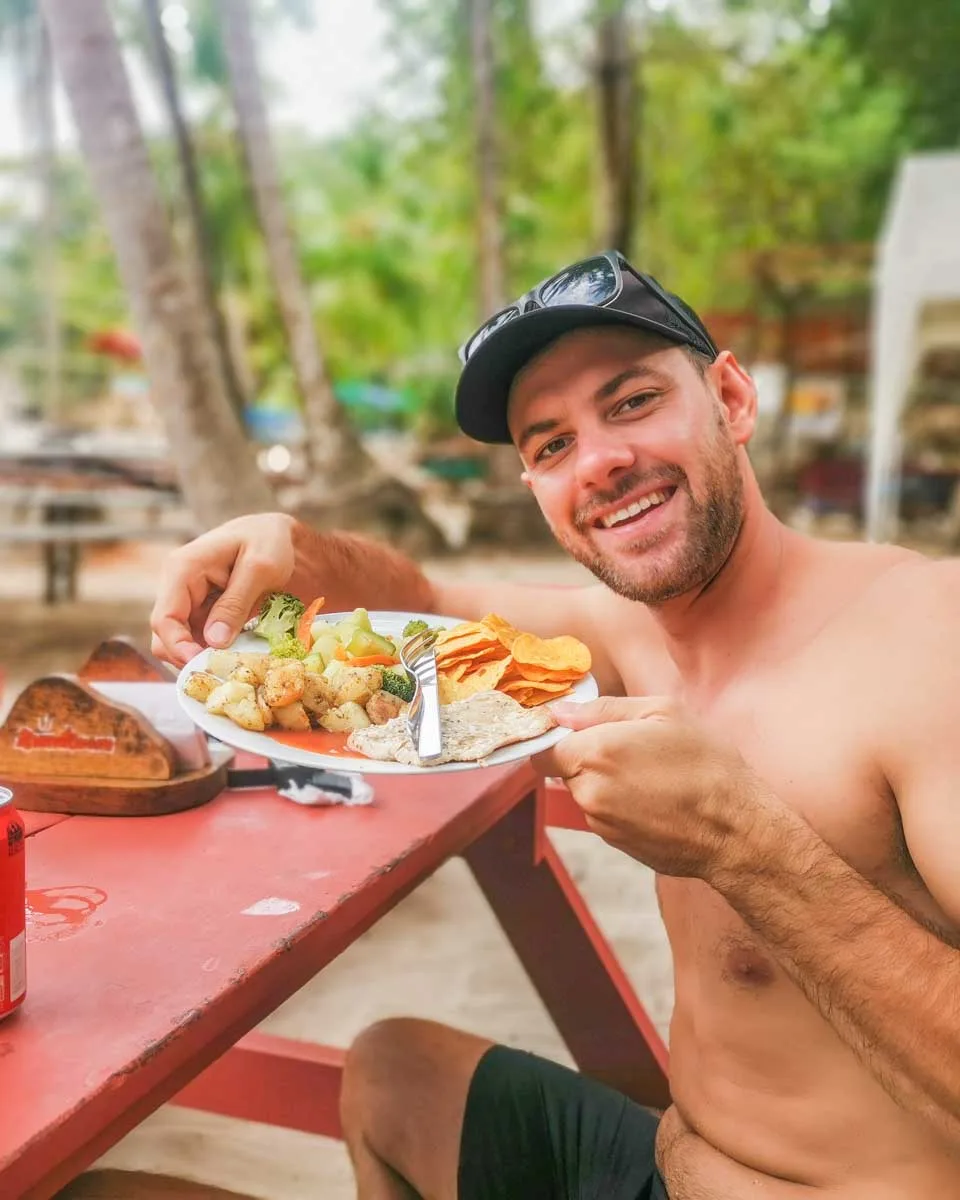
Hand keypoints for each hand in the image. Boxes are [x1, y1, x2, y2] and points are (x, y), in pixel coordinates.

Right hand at [150, 512, 303, 665]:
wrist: (275, 535)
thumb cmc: (268, 542)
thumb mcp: (260, 568)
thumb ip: (235, 603)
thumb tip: (214, 641)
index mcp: (182, 569)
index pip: (165, 618)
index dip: (178, 648)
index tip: (204, 666)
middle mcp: (177, 587)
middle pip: (166, 637)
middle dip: (189, 658)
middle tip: (224, 672)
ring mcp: (188, 603)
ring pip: (181, 644)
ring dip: (203, 658)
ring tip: (236, 666)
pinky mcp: (201, 615)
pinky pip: (199, 642)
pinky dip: (215, 653)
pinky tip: (238, 657)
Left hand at [533, 696, 775, 879]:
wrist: (735, 829)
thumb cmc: (707, 764)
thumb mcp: (663, 712)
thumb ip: (603, 709)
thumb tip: (560, 712)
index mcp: (596, 752)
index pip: (544, 746)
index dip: (560, 736)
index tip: (581, 730)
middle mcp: (589, 791)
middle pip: (563, 769)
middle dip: (587, 756)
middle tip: (631, 748)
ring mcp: (599, 822)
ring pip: (584, 792)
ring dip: (604, 780)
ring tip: (650, 775)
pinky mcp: (613, 843)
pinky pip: (602, 814)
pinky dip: (618, 803)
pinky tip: (654, 798)